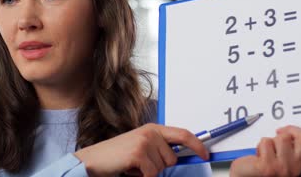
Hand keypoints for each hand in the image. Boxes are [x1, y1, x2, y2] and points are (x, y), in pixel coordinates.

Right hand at [74, 123, 208, 176]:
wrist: (94, 160)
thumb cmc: (118, 155)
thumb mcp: (141, 146)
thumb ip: (158, 147)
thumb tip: (179, 156)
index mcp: (153, 129)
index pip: (183, 134)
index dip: (197, 145)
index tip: (205, 155)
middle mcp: (150, 132)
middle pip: (173, 158)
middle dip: (159, 166)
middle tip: (141, 163)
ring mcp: (144, 142)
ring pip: (162, 168)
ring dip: (149, 172)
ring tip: (133, 165)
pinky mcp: (138, 153)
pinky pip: (152, 174)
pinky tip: (130, 169)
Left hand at [230, 125, 300, 176]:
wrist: (247, 175)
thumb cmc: (264, 162)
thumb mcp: (284, 153)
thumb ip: (294, 144)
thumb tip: (295, 129)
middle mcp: (297, 167)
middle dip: (291, 130)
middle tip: (281, 134)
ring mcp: (284, 168)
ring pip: (283, 137)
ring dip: (271, 140)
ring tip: (268, 151)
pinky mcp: (269, 168)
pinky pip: (266, 142)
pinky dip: (260, 145)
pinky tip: (259, 156)